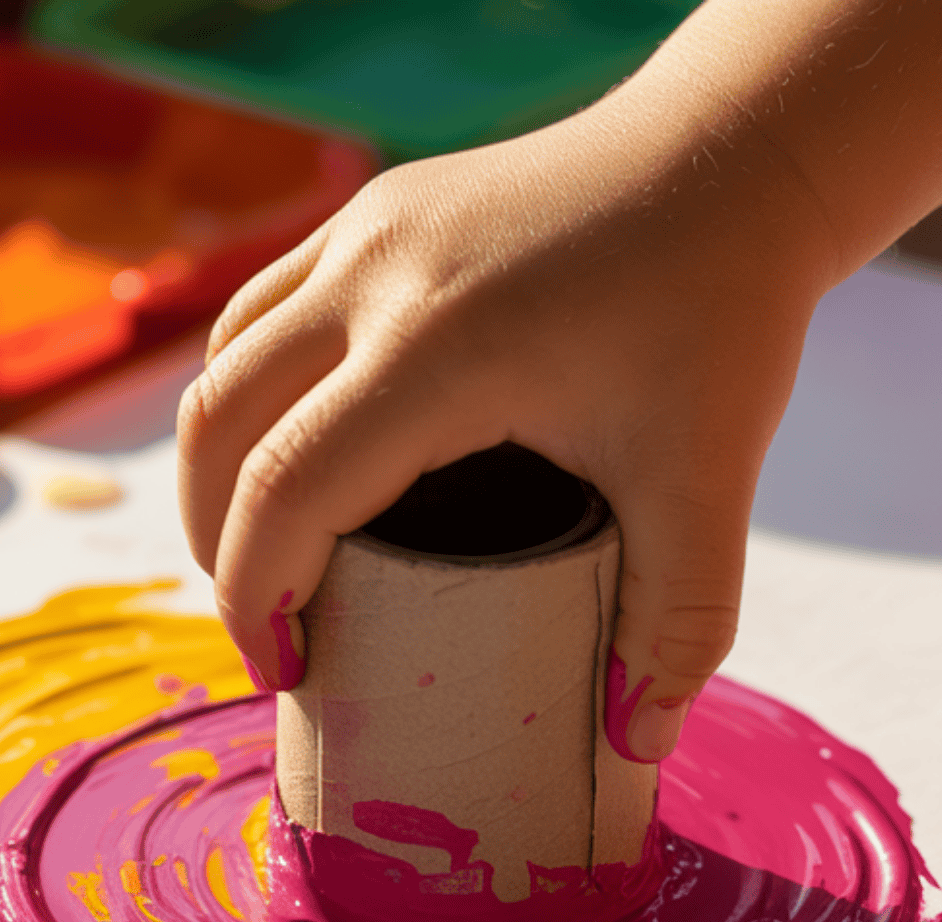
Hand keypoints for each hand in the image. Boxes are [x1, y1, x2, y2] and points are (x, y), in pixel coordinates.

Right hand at [176, 97, 837, 761]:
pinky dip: (246, 397)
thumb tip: (633, 743)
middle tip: (269, 627)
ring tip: (266, 548)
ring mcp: (358, 234)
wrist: (726, 159)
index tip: (285, 671)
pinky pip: (256, 313)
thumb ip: (677, 623)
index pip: (287, 487)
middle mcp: (371, 278)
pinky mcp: (367, 214)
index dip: (255, 596)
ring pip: (221, 362)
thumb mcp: (708, 478)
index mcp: (437, 349)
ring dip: (218, 467)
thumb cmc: (718, 310)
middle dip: (214, 544)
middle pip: (220, 426)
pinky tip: (290, 446)